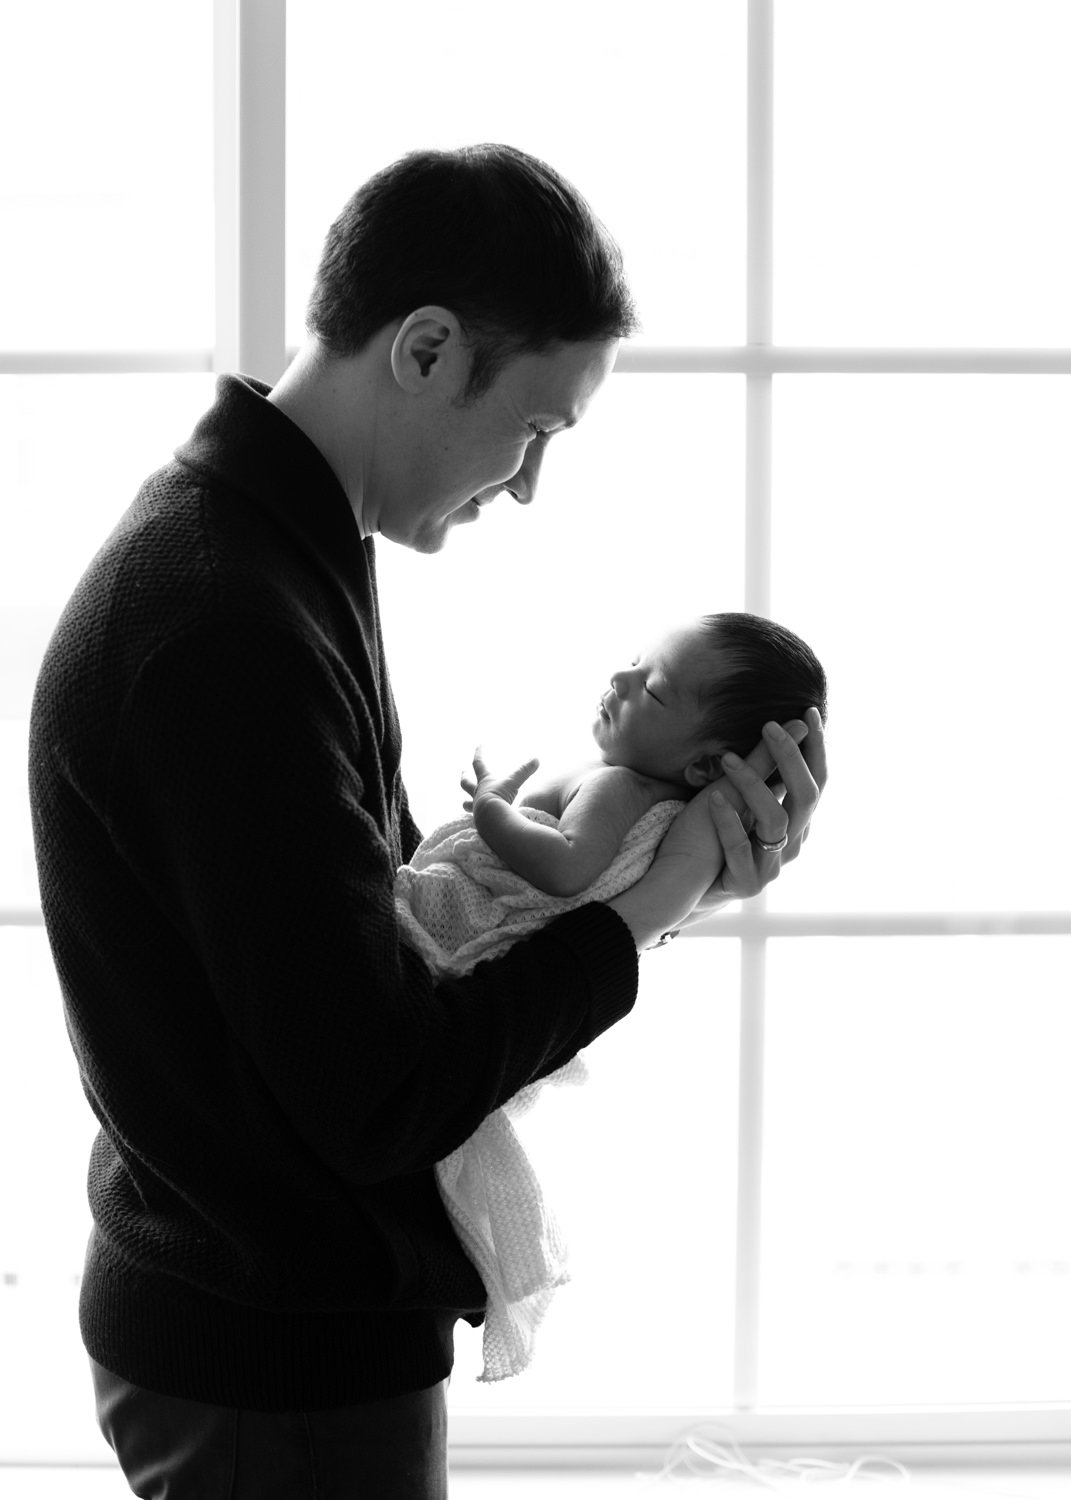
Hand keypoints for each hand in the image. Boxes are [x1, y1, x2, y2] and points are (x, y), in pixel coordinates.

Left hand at [460, 745, 539, 814]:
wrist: (491, 820)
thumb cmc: (500, 798)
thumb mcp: (514, 782)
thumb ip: (525, 771)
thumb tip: (537, 759)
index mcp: (484, 782)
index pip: (478, 764)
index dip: (479, 754)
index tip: (479, 745)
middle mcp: (477, 794)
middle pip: (466, 783)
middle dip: (465, 777)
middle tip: (462, 772)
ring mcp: (476, 808)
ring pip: (467, 804)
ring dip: (467, 802)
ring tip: (465, 803)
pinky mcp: (479, 821)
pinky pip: (476, 818)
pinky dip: (478, 817)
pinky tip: (480, 819)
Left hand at [685, 705, 826, 916]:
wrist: (687, 884)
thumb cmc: (713, 833)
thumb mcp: (738, 794)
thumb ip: (762, 766)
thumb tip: (790, 725)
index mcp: (795, 821)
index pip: (817, 779)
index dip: (815, 747)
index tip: (808, 712)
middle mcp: (790, 843)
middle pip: (806, 797)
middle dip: (790, 757)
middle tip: (770, 726)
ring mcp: (771, 866)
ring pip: (775, 821)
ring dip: (753, 785)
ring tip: (727, 759)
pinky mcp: (746, 883)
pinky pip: (740, 849)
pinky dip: (727, 821)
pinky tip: (713, 798)